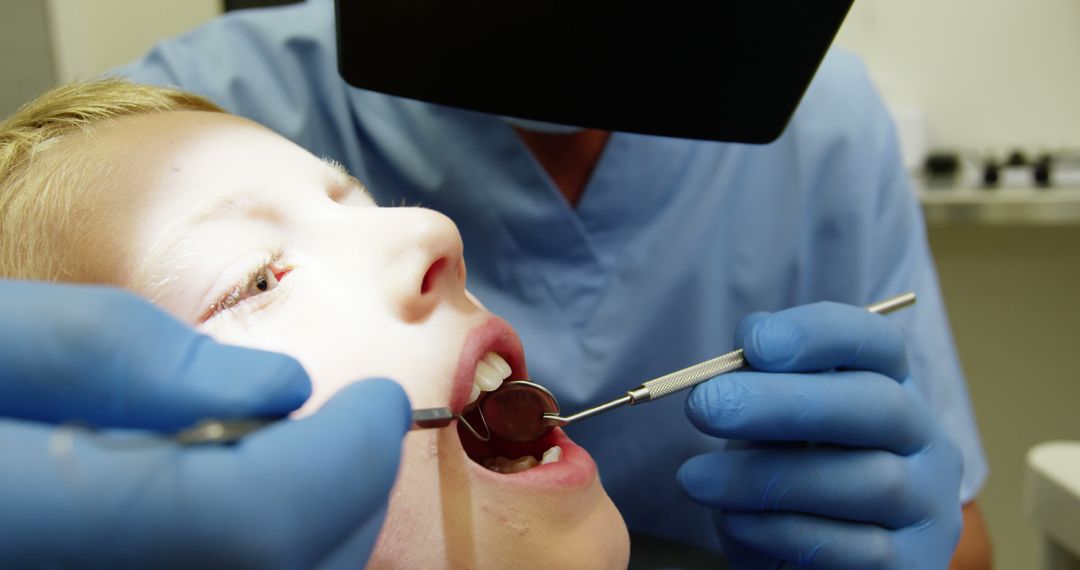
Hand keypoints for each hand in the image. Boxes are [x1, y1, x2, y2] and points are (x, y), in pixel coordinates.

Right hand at [0, 281, 410, 567]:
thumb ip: (111, 355)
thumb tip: (273, 392)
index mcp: (14, 524)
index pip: (242, 519)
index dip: (341, 461)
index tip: (381, 403)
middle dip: (345, 506)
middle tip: (353, 434)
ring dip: (318, 544)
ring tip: (296, 470)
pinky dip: (270, 568)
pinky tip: (244, 516)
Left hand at [677, 301, 962, 568]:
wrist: (797, 565)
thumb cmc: (782, 479)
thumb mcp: (769, 426)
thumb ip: (764, 381)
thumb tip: (753, 333)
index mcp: (892, 390)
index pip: (878, 344)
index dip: (820, 335)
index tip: (753, 343)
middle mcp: (926, 443)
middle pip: (880, 406)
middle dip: (785, 403)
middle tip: (704, 406)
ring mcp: (929, 508)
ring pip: (868, 480)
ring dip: (766, 476)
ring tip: (696, 478)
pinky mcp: (913, 567)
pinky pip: (853, 547)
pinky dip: (782, 530)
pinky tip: (735, 521)